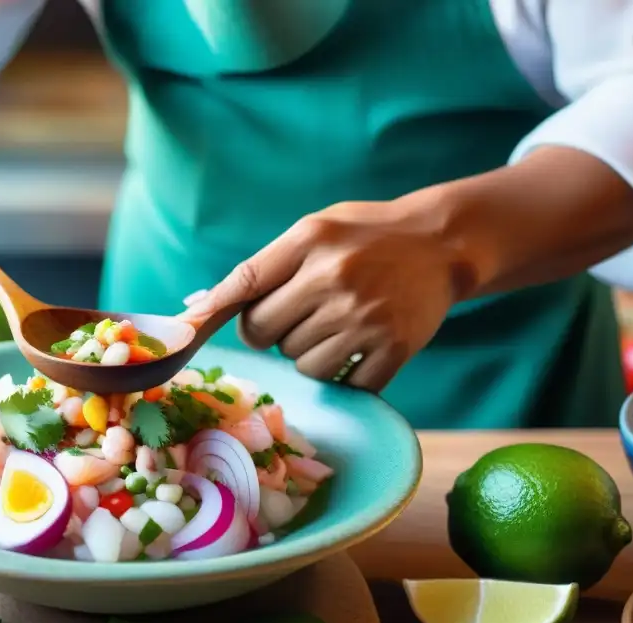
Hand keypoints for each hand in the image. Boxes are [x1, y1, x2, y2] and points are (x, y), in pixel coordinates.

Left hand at [180, 200, 476, 390]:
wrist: (443, 243)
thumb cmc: (364, 237)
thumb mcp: (314, 230)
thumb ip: (262, 266)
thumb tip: (196, 309)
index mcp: (310, 241)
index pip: (245, 283)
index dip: (215, 312)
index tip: (189, 332)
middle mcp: (334, 278)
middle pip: (264, 333)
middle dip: (272, 331)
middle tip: (299, 316)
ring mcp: (365, 316)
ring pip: (300, 363)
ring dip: (309, 353)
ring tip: (336, 325)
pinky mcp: (394, 347)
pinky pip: (343, 382)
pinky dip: (345, 373)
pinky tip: (361, 345)